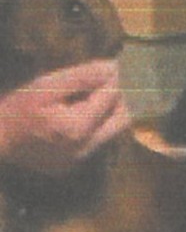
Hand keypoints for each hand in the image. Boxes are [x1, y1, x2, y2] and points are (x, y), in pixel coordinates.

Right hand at [0, 59, 130, 175]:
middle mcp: (84, 149)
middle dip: (119, 97)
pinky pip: (96, 141)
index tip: (113, 66)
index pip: (112, 97)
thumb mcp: (46, 86)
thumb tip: (113, 67)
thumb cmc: (16, 110)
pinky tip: (80, 113)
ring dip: (108, 111)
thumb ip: (83, 77)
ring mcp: (79, 160)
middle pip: (122, 118)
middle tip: (108, 82)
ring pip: (112, 131)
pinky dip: (95, 124)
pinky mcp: (73, 165)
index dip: (114, 79)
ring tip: (93, 96)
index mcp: (77, 128)